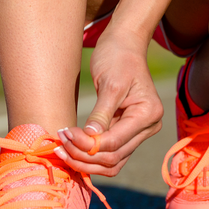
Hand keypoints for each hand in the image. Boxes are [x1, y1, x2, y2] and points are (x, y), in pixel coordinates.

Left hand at [54, 30, 163, 176]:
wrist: (125, 46)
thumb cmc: (118, 58)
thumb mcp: (109, 84)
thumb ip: (101, 114)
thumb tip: (89, 140)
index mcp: (148, 113)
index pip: (115, 142)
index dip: (87, 145)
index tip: (65, 133)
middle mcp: (148, 127)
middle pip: (114, 157)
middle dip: (84, 156)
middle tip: (59, 145)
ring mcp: (139, 132)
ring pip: (112, 162)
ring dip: (86, 161)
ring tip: (62, 150)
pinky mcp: (127, 133)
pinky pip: (110, 154)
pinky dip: (91, 156)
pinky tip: (72, 150)